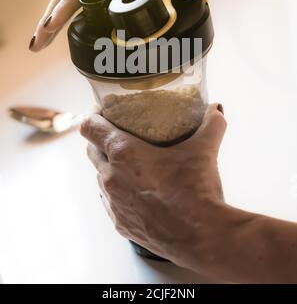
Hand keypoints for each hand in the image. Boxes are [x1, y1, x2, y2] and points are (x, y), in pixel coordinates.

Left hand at [81, 104, 226, 271]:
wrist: (201, 237)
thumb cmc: (196, 191)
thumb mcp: (204, 149)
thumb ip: (211, 123)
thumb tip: (215, 109)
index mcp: (123, 153)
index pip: (90, 127)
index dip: (93, 115)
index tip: (102, 110)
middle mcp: (111, 177)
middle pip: (91, 150)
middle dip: (100, 139)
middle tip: (118, 133)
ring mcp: (113, 203)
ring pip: (100, 176)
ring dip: (109, 166)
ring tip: (128, 162)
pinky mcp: (120, 224)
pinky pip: (110, 201)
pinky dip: (118, 191)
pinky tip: (135, 190)